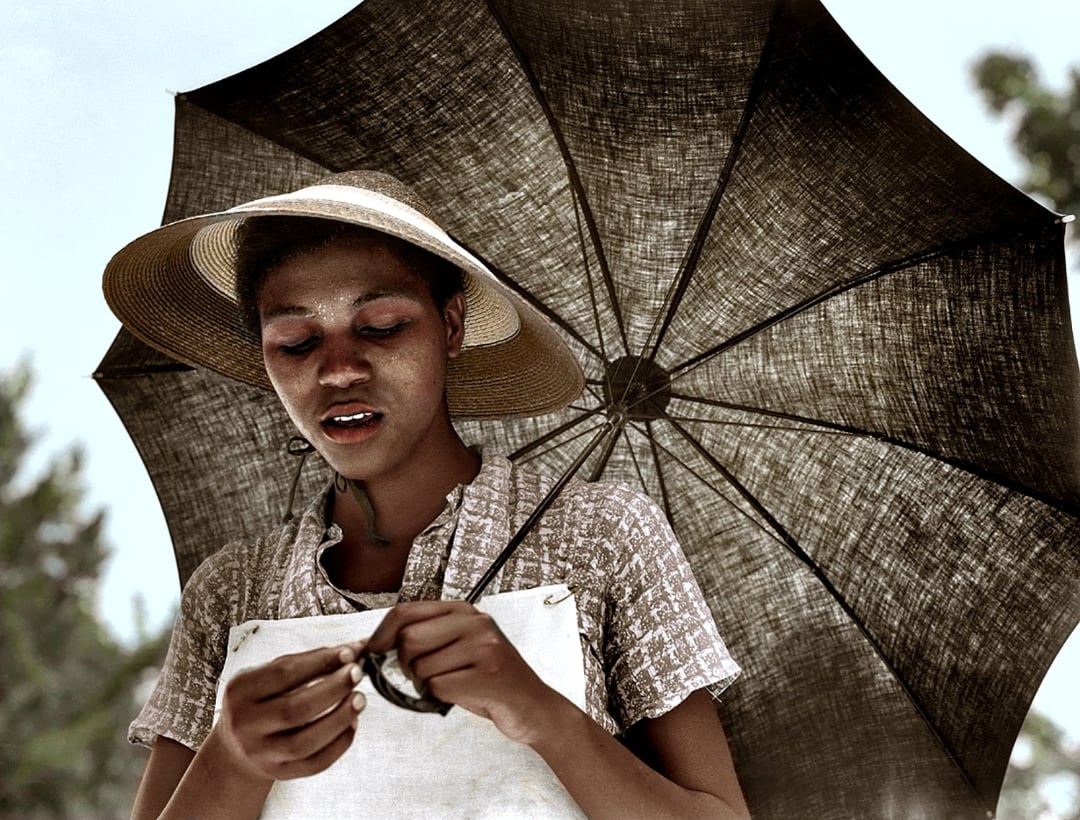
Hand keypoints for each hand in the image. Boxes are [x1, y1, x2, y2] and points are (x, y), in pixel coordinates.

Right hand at [212, 643, 367, 781]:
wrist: (237, 745)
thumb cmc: (263, 699)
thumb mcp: (273, 674)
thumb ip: (311, 660)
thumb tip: (357, 647)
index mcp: (240, 690)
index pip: (284, 673)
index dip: (320, 662)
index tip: (349, 652)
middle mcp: (245, 724)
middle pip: (295, 709)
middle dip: (333, 689)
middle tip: (357, 673)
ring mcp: (261, 753)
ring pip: (305, 742)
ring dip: (340, 718)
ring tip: (360, 698)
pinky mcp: (278, 773)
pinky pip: (315, 764)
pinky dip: (339, 743)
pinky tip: (352, 723)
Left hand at [365, 601, 561, 743]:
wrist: (534, 706)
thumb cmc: (491, 679)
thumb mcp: (464, 646)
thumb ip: (431, 636)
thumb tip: (379, 643)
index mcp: (465, 611)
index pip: (407, 611)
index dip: (381, 633)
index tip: (372, 650)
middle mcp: (476, 623)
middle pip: (408, 639)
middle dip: (405, 665)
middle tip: (422, 676)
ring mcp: (484, 648)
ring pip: (421, 667)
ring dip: (425, 685)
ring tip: (449, 685)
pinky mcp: (488, 675)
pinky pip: (438, 688)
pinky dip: (440, 698)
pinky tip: (460, 695)